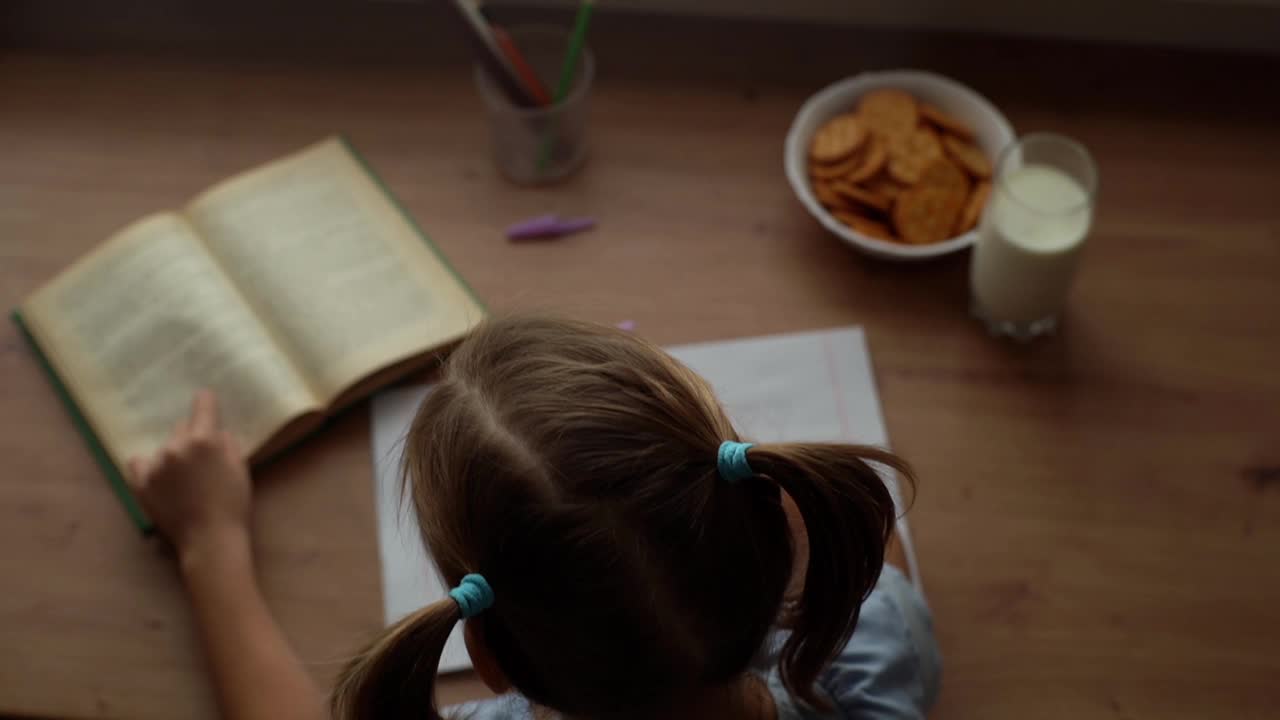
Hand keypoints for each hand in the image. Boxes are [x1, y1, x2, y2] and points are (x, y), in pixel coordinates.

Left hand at [127, 390, 251, 561]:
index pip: (203, 406)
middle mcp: (177, 447)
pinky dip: (148, 465)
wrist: (210, 539)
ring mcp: (156, 464)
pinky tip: (158, 474)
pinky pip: (138, 462)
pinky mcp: (140, 483)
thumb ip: (227, 443)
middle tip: (201, 458)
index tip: (205, 398)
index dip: (206, 401)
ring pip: (165, 447)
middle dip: (192, 437)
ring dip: (174, 455)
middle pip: (182, 428)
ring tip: (183, 478)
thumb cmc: (232, 503)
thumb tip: (216, 432)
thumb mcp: (240, 468)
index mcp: (204, 440)